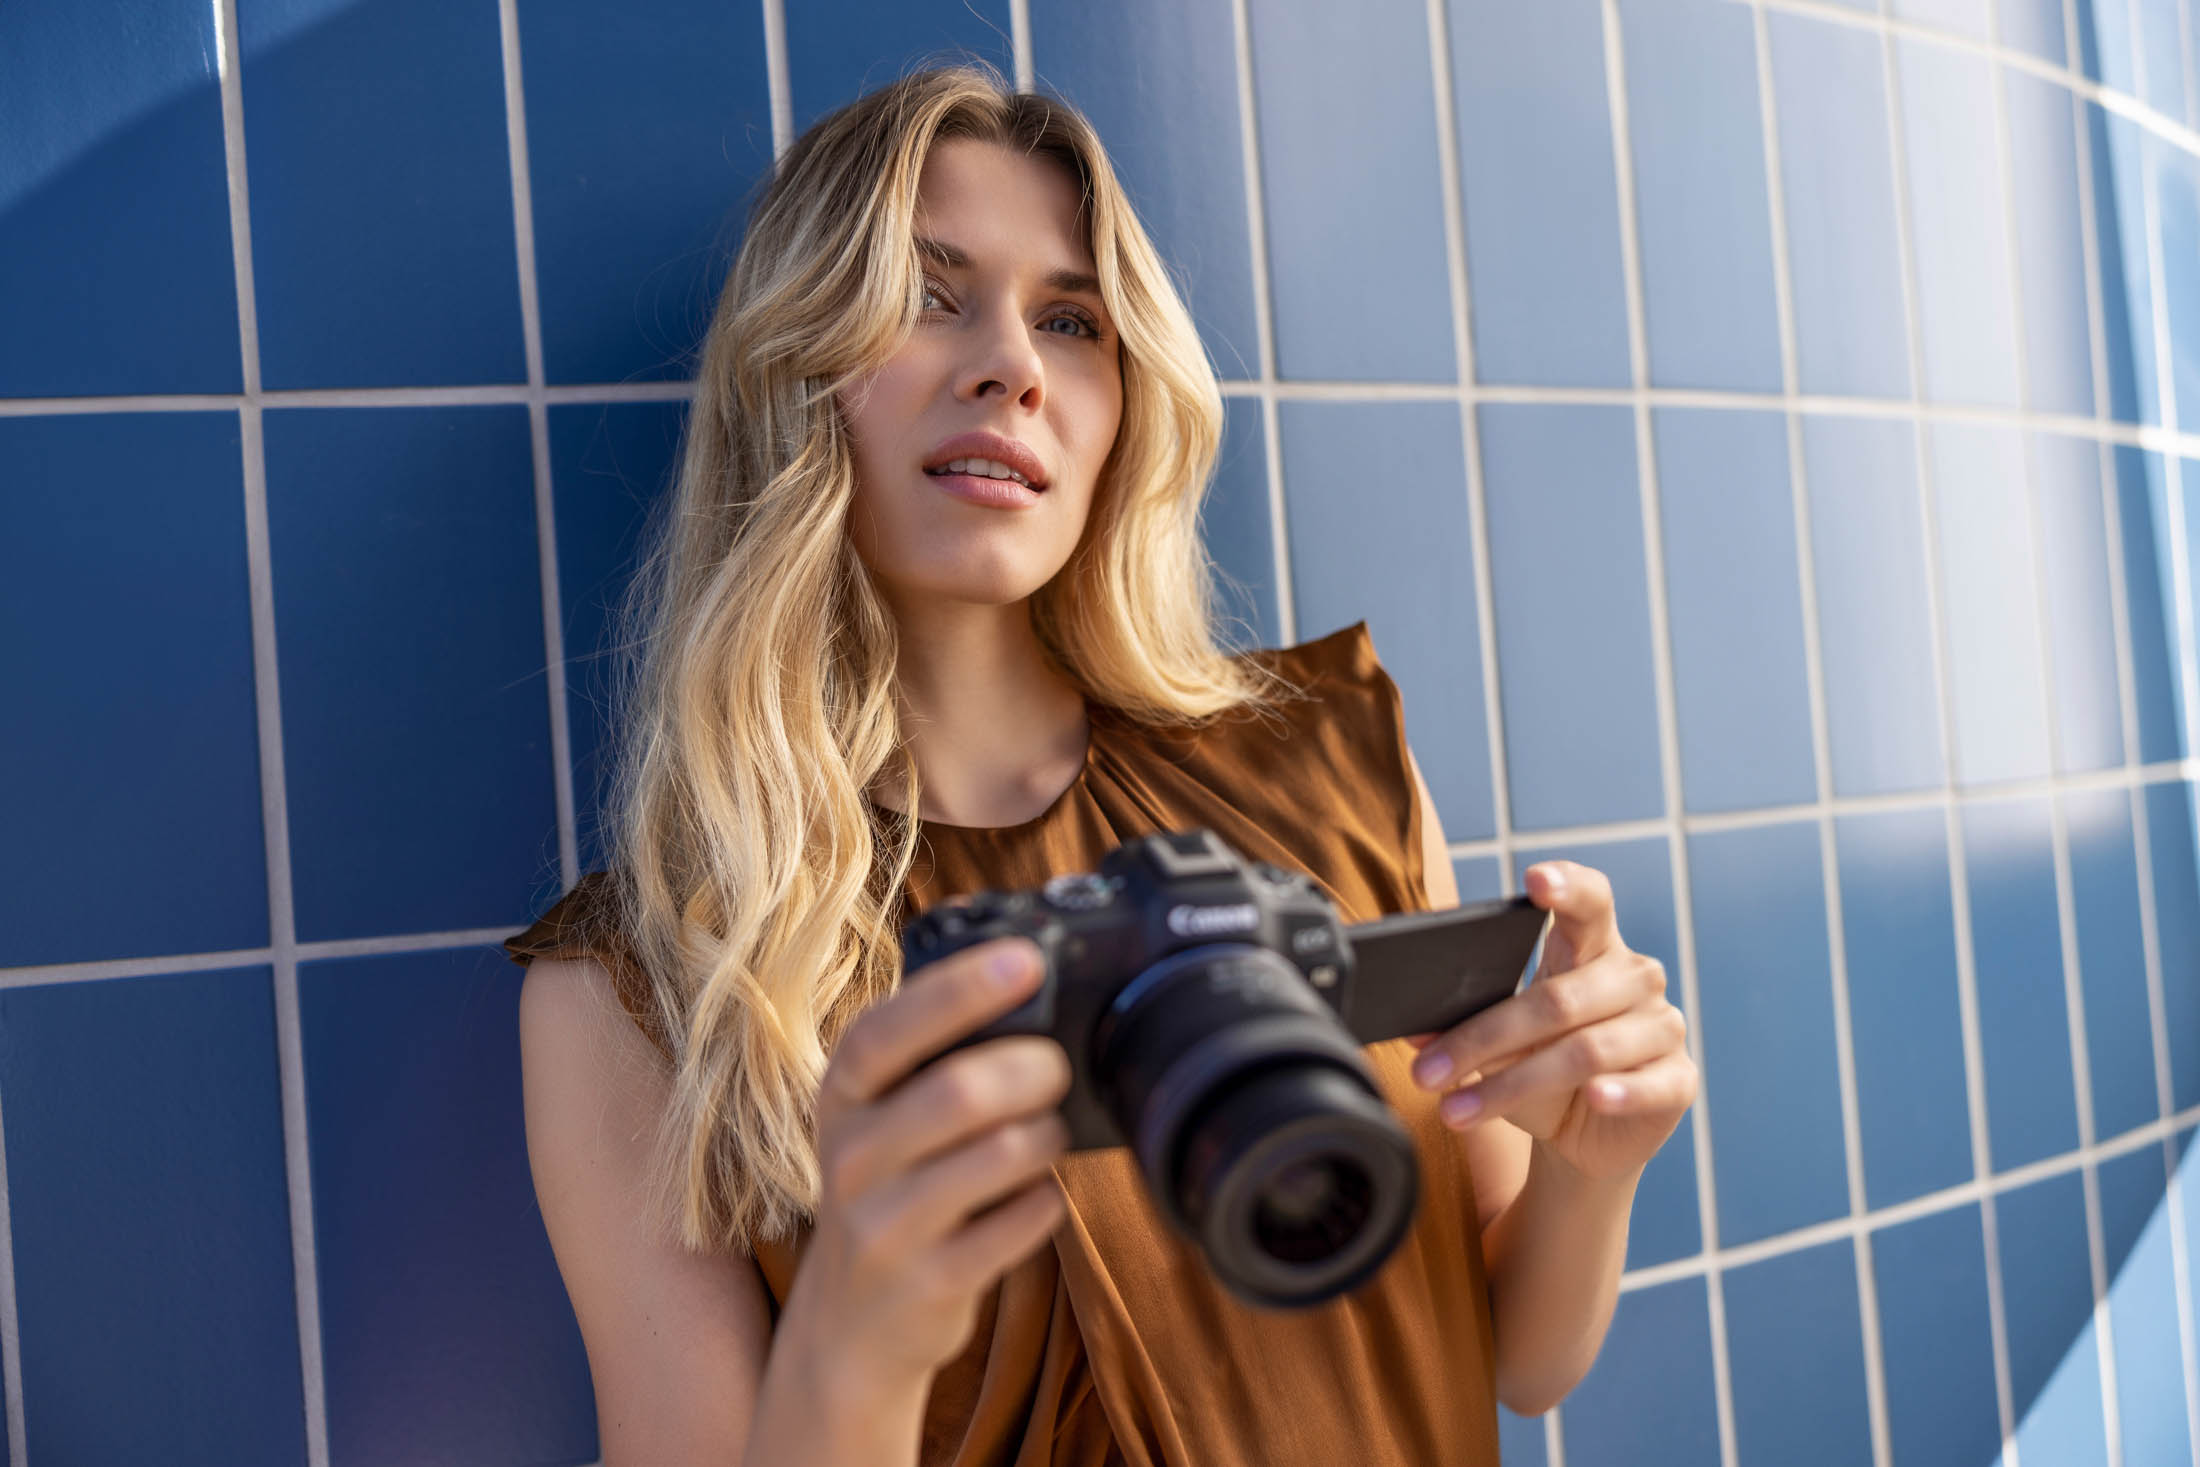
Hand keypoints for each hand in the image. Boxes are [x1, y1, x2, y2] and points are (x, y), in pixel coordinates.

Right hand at [788, 935, 1071, 1389]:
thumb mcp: (880, 1119)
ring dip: (1047, 1136)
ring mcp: (885, 1226)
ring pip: (1001, 1155)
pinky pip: (1023, 1221)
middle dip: (1032, 1068)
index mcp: (841, 1097)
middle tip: (1058, 1068)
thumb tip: (1027, 977)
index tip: (1027, 960)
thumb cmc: (891, 1187)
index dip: (958, 990)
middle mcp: (850, 1158)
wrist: (853, 1326)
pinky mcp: (930, 1283)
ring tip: (1046, 1135)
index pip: (886, 1031)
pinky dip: (1047, 1200)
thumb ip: (929, 1058)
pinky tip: (1033, 1197)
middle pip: (958, 1092)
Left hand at [1405, 862, 1696, 1182]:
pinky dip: (1618, 1092)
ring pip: (1586, 1050)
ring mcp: (1663, 1027)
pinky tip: (1593, 1098)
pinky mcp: (1679, 1079)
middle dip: (1483, 1038)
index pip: (1590, 901)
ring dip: (1512, 1085)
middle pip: (1559, 998)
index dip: (1568, 887)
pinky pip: (1648, 1085)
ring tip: (1456, 1109)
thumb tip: (1415, 1033)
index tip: (1535, 880)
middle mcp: (1634, 978)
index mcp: (1591, 948)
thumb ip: (1462, 1029)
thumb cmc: (1539, 1071)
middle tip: (1426, 1071)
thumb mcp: (1497, 1048)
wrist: (1585, 1137)